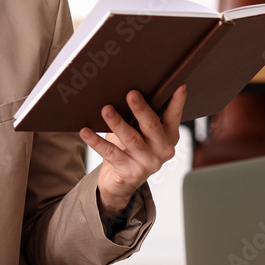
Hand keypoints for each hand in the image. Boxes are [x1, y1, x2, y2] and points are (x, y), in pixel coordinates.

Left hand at [80, 85, 185, 217]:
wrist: (122, 180)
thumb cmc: (130, 147)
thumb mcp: (139, 130)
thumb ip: (140, 115)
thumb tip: (126, 90)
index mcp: (169, 135)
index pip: (174, 115)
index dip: (177, 100)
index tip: (178, 84)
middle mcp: (163, 149)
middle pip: (151, 125)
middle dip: (141, 108)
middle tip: (131, 93)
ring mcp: (148, 162)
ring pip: (131, 139)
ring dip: (117, 123)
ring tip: (106, 109)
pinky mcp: (130, 172)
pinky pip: (111, 153)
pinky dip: (97, 141)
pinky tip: (86, 132)